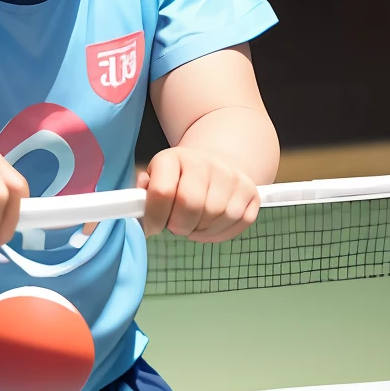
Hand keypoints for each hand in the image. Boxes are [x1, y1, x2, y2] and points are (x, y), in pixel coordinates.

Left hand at [137, 146, 259, 242]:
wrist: (216, 161)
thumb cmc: (179, 177)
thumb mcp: (157, 176)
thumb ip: (144, 192)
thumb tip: (138, 207)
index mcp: (175, 157)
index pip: (162, 191)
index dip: (154, 216)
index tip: (152, 226)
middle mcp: (206, 163)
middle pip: (191, 207)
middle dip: (179, 225)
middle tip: (176, 225)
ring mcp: (232, 176)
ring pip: (215, 218)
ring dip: (200, 231)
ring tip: (193, 222)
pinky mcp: (251, 191)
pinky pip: (239, 223)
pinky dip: (221, 233)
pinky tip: (211, 225)